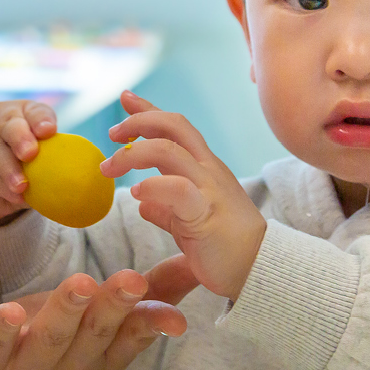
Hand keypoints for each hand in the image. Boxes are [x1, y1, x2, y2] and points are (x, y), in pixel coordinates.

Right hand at [0, 99, 60, 223]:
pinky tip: (13, 195)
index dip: (40, 119)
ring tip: (22, 186)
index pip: (34, 111)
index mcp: (24, 113)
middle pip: (8, 122)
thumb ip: (51, 165)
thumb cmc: (24, 170)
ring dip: (8, 168)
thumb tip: (75, 180)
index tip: (49, 131)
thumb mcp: (40, 164)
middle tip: (30, 154)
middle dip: (20, 137)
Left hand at [0, 269, 186, 369]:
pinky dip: (3, 329)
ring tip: (80, 283)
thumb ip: (151, 291)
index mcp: (102, 356)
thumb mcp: (102, 312)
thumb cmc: (54, 331)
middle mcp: (70, 368)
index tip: (174, 318)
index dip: (150, 326)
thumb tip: (198, 263)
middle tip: (131, 280)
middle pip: (94, 336)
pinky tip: (9, 310)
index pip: (131, 339)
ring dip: (67, 312)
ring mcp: (27, 368)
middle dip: (113, 308)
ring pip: (51, 338)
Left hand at [102, 91, 268, 302]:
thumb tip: (142, 202)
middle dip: (139, 121)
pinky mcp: (205, 212)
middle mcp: (207, 170)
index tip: (126, 97)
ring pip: (169, 150)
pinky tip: (136, 194)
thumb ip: (167, 208)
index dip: (148, 110)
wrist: (260, 271)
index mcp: (204, 169)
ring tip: (109, 167)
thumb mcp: (190, 222)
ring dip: (132, 154)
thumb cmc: (225, 249)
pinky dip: (152, 187)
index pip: (176, 129)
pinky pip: (177, 189)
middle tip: (113, 134)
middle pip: (173, 125)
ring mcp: (208, 188)